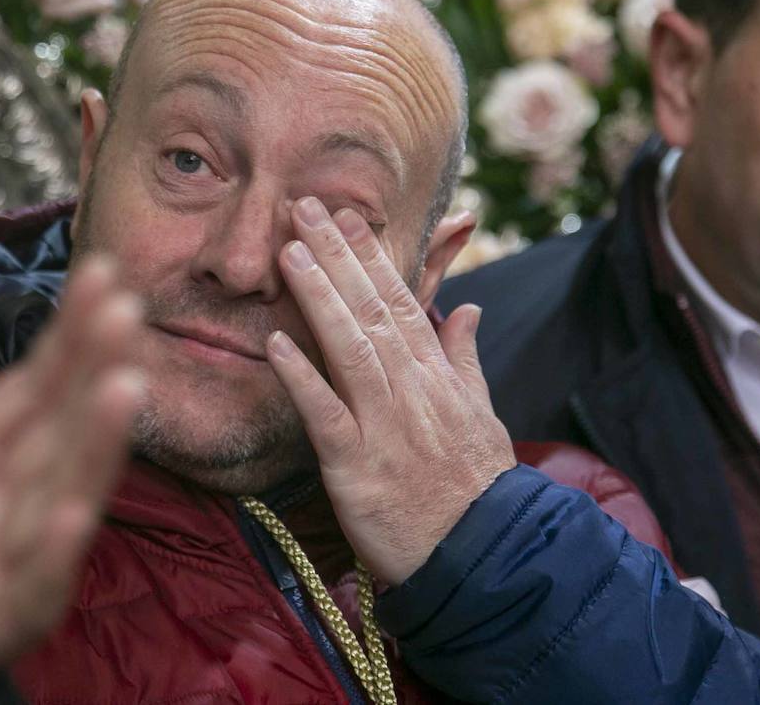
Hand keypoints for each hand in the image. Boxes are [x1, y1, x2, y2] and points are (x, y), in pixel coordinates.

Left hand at [0, 256, 143, 703]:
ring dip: (95, 449)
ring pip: (60, 502)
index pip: (33, 387)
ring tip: (124, 387)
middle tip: (127, 309)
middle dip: (97, 368)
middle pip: (60, 431)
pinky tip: (69, 514)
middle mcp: (0, 510)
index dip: (67, 332)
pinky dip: (49, 559)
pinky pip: (25, 598)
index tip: (100, 274)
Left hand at [268, 197, 515, 584]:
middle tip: (305, 206)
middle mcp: (411, 389)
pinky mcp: (356, 465)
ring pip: (348, 348)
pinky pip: (323, 414)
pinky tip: (274, 343)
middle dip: (336, 255)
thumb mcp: (482, 412)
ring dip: (318, 297)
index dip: (371, 256)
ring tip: (288, 253)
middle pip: (370, 310)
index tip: (347, 216)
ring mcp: (383, 424)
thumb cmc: (477, 484)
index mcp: (437, 374)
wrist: (485, 552)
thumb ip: (464, 356)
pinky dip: (300, 377)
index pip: (401, 301)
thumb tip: (466, 307)